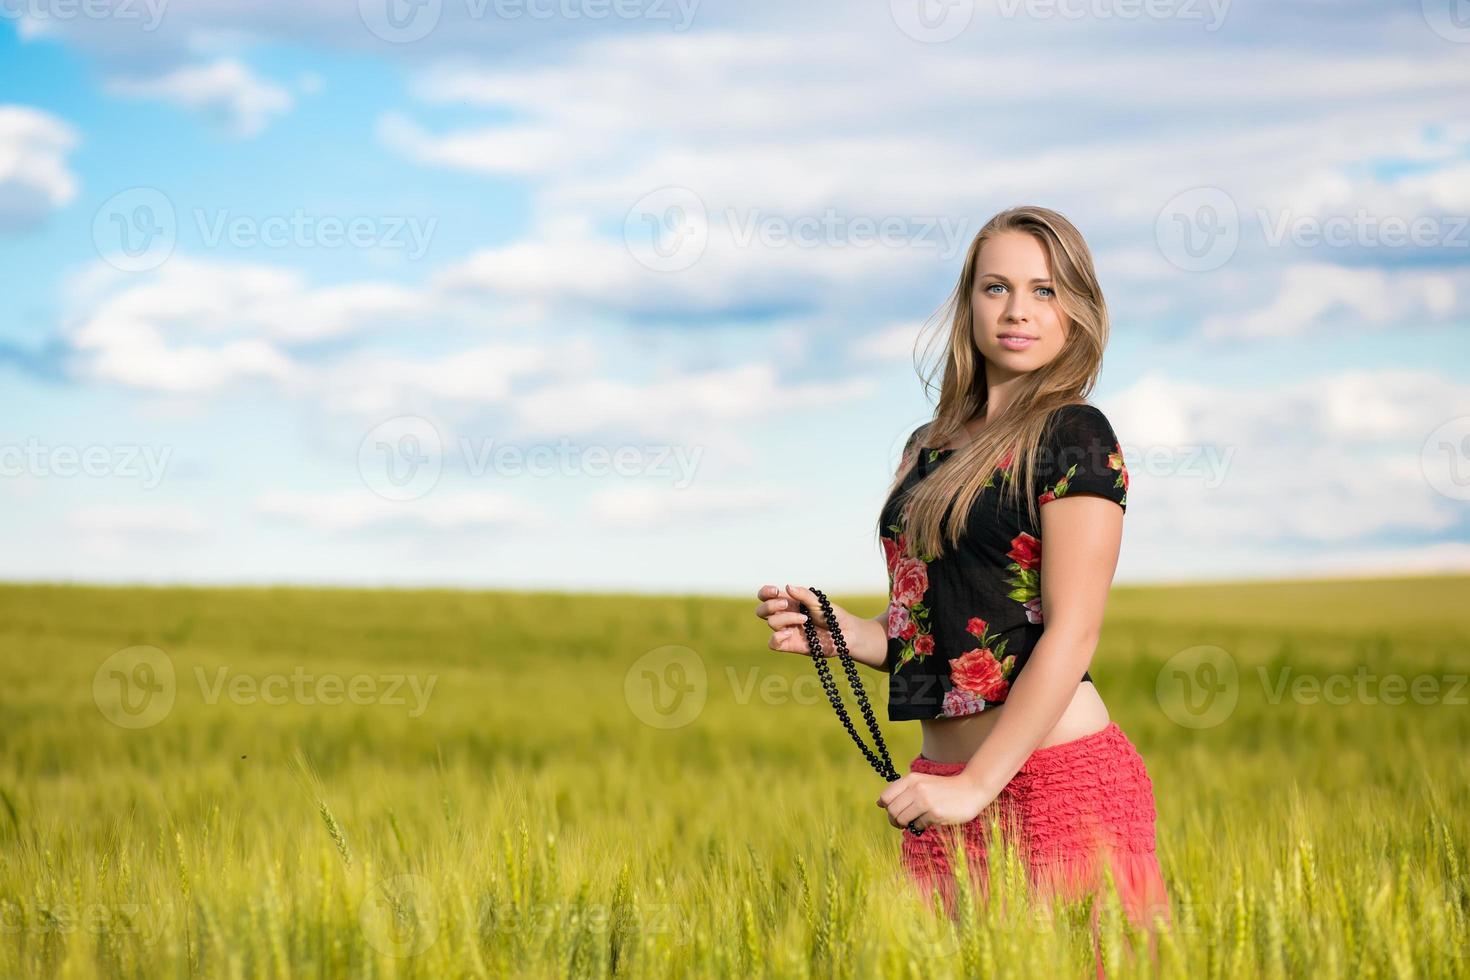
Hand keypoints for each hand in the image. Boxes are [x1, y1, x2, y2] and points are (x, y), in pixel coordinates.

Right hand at [755, 583, 853, 658]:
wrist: (844, 633)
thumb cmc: (832, 615)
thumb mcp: (818, 601)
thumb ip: (803, 594)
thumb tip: (787, 587)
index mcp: (789, 603)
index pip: (767, 596)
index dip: (765, 593)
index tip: (775, 591)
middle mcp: (785, 616)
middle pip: (762, 610)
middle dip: (770, 605)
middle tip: (786, 604)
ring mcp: (786, 630)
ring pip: (771, 623)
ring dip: (786, 618)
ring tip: (805, 619)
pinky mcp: (790, 645)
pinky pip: (773, 643)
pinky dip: (776, 637)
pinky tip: (788, 633)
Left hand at [876, 770, 994, 831]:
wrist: (971, 789)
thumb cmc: (944, 789)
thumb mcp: (922, 782)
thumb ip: (902, 790)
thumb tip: (879, 803)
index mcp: (911, 779)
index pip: (885, 797)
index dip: (887, 808)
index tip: (896, 810)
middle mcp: (916, 788)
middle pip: (891, 810)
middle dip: (894, 820)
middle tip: (903, 822)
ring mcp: (925, 801)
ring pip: (901, 819)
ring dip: (906, 824)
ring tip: (916, 821)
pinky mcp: (934, 814)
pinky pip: (918, 826)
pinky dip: (921, 826)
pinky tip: (931, 820)